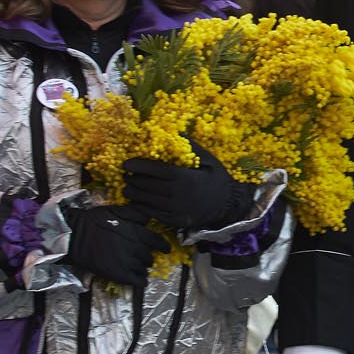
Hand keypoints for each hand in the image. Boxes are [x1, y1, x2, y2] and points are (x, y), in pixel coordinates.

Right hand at [63, 202, 167, 288]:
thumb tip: (149, 218)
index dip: (163, 245)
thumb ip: (135, 213)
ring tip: (137, 266)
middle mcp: (135, 248)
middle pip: (150, 256)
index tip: (166, 248)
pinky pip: (137, 282)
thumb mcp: (115, 210)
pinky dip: (141, 281)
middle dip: (148, 257)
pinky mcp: (119, 275)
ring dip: (143, 268)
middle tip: (144, 257)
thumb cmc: (93, 221)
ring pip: (144, 269)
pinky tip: (139, 280)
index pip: (157, 241)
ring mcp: (127, 263)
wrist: (74, 237)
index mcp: (136, 232)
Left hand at [122, 146, 253, 231]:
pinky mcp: (175, 221)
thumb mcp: (209, 160)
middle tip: (124, 175)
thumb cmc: (217, 179)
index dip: (140, 166)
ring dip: (134, 194)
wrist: (229, 206)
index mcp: (186, 178)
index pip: (157, 171)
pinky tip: (137, 201)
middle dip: (134, 180)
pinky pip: (154, 214)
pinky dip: (142, 207)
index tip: (127, 163)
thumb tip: (175, 132)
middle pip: (149, 186)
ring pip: (148, 201)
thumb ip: (191, 147)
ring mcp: (176, 210)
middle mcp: (179, 195)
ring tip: (127, 188)